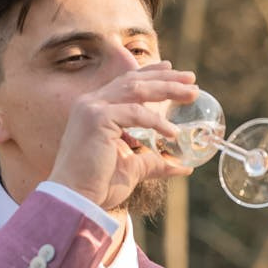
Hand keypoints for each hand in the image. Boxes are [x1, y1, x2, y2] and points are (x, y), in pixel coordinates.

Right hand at [47, 63, 201, 210]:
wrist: (76, 199)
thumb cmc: (99, 184)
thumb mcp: (134, 167)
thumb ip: (156, 161)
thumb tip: (184, 166)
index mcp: (96, 109)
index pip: (126, 83)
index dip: (150, 73)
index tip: (172, 69)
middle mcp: (91, 103)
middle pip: (134, 81)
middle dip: (165, 77)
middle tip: (191, 79)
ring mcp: (92, 108)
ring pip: (136, 90)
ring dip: (166, 88)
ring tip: (192, 93)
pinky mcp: (96, 119)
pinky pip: (134, 113)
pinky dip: (156, 121)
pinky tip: (172, 132)